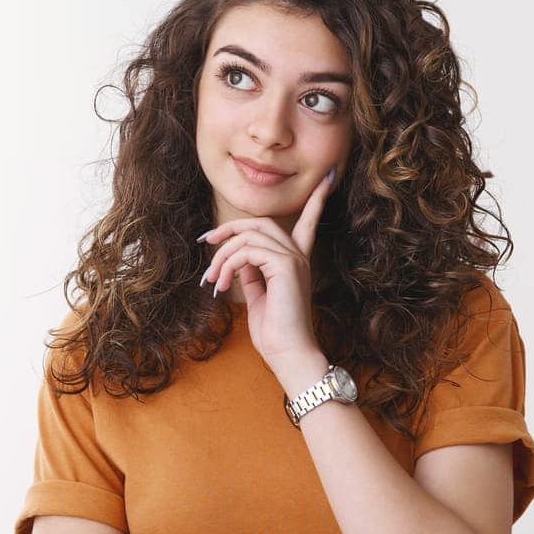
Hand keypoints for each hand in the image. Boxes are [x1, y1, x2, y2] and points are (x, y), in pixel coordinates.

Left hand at [198, 166, 336, 373]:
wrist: (288, 354)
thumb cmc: (274, 332)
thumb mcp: (258, 295)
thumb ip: (251, 272)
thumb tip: (236, 258)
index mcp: (295, 261)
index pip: (307, 222)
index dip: (316, 200)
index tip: (327, 179)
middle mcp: (298, 255)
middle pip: (261, 221)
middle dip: (230, 227)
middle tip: (207, 241)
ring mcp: (294, 258)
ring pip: (250, 235)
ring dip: (223, 255)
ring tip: (213, 280)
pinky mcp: (286, 266)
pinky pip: (248, 250)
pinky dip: (229, 264)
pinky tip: (223, 284)